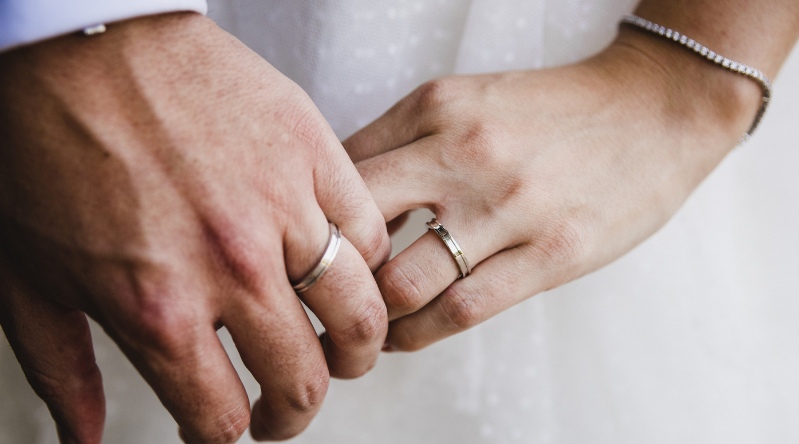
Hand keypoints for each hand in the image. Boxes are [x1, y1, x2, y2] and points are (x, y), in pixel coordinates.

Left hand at [0, 12, 388, 442]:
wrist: (75, 41)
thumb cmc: (43, 143)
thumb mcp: (27, 278)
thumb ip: (62, 370)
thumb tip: (84, 437)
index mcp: (158, 306)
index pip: (219, 415)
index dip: (224, 435)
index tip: (224, 427)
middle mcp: (232, 265)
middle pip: (301, 378)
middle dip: (293, 411)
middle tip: (284, 408)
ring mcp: (282, 206)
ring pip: (359, 310)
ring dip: (354, 348)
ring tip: (341, 350)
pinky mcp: (311, 152)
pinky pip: (369, 230)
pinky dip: (366, 263)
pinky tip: (344, 269)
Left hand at [346, 28, 760, 350]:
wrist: (651, 109)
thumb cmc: (549, 111)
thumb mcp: (465, 100)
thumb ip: (402, 142)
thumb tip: (344, 203)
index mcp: (436, 109)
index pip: (341, 174)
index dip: (315, 223)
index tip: (306, 253)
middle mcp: (464, 153)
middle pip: (359, 231)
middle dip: (323, 277)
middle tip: (314, 302)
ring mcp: (510, 206)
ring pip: (404, 283)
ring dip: (369, 317)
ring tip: (360, 327)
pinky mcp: (553, 252)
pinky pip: (461, 309)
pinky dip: (418, 334)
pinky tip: (404, 336)